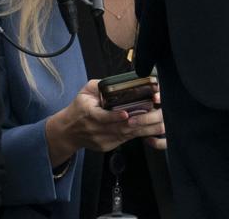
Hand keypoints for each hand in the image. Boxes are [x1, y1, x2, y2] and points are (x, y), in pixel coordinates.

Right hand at [44, 81, 160, 167]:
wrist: (68, 132)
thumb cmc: (78, 109)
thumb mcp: (84, 92)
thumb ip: (98, 86)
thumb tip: (116, 82)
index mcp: (88, 114)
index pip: (102, 117)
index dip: (115, 116)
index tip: (127, 113)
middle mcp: (96, 129)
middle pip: (120, 128)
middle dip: (140, 121)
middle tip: (156, 114)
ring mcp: (103, 140)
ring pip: (127, 136)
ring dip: (144, 129)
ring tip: (159, 122)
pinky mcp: (109, 147)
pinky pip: (126, 141)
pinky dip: (139, 135)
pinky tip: (152, 129)